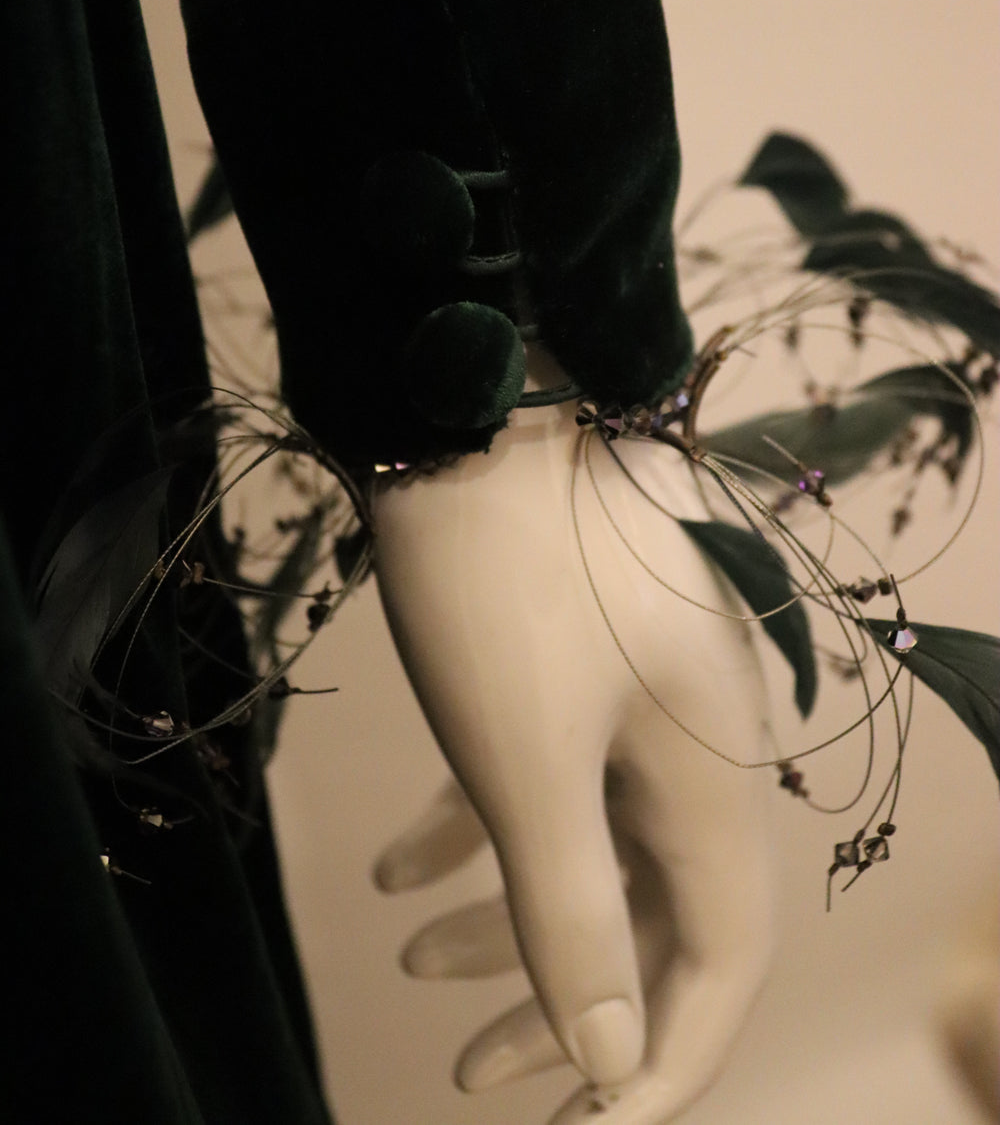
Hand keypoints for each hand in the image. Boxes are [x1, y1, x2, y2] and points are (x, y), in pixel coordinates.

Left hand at [372, 398, 773, 1122]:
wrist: (467, 398)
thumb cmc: (499, 576)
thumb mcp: (527, 760)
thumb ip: (573, 910)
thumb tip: (608, 1052)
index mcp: (709, 776)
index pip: (720, 960)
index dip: (661, 1063)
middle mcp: (689, 743)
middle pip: (651, 912)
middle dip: (569, 1006)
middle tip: (478, 1081)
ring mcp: (630, 693)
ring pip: (587, 844)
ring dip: (508, 924)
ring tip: (414, 977)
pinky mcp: (568, 656)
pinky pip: (537, 772)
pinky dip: (469, 832)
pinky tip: (389, 870)